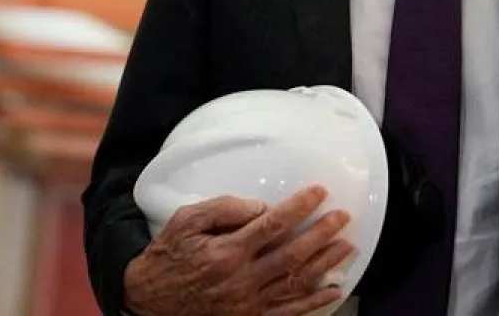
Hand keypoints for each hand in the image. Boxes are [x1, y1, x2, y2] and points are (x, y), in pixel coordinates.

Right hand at [121, 186, 354, 315]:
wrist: (152, 300)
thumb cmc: (168, 255)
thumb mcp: (185, 221)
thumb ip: (222, 210)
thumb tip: (259, 207)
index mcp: (227, 251)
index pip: (273, 225)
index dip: (299, 207)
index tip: (318, 193)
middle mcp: (243, 279)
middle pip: (293, 254)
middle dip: (322, 233)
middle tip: (343, 217)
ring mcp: (249, 303)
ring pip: (297, 282)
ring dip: (325, 264)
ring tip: (346, 246)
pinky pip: (289, 312)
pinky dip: (314, 302)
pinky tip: (332, 290)